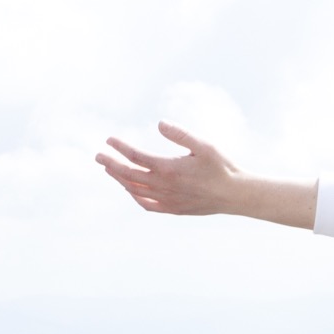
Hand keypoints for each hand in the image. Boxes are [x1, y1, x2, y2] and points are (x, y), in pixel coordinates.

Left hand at [97, 123, 315, 227]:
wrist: (235, 194)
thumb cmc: (222, 167)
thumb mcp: (204, 145)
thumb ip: (181, 134)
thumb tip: (160, 124)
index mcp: (169, 169)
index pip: (136, 157)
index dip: (120, 148)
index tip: (109, 139)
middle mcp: (164, 187)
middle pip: (129, 176)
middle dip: (111, 164)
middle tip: (98, 155)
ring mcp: (167, 200)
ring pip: (135, 191)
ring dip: (120, 179)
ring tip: (109, 169)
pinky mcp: (173, 209)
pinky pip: (147, 205)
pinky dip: (135, 197)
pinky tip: (131, 191)